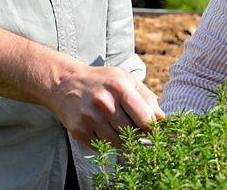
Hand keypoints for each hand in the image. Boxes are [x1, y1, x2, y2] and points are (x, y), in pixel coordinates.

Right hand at [46, 65, 165, 149]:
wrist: (65, 83)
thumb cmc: (102, 81)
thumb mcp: (125, 79)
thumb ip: (146, 97)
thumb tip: (162, 119)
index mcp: (120, 87)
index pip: (145, 119)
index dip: (152, 127)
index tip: (151, 128)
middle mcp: (104, 103)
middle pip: (132, 133)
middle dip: (135, 132)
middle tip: (130, 124)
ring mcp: (90, 118)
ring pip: (118, 142)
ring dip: (120, 138)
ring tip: (114, 124)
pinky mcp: (79, 130)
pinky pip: (102, 145)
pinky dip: (105, 140)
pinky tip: (100, 127)